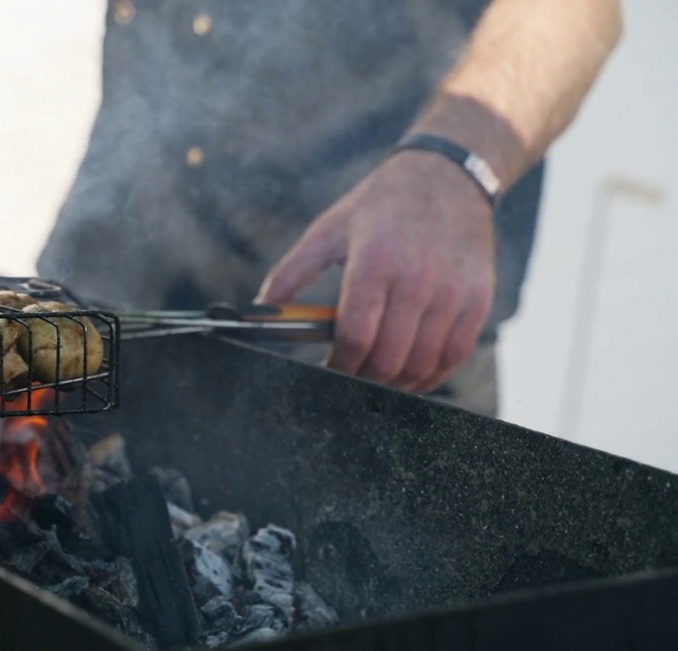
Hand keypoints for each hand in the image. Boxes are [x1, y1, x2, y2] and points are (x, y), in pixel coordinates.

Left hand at [256, 151, 496, 392]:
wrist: (447, 175)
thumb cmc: (380, 205)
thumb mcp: (329, 230)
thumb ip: (292, 271)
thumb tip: (260, 306)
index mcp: (374, 262)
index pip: (356, 336)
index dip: (340, 366)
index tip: (329, 372)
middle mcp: (417, 279)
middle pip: (388, 358)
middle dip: (363, 380)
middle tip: (350, 382)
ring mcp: (453, 292)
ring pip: (421, 364)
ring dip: (395, 384)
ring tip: (375, 382)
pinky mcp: (478, 299)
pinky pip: (454, 355)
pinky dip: (431, 375)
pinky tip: (410, 376)